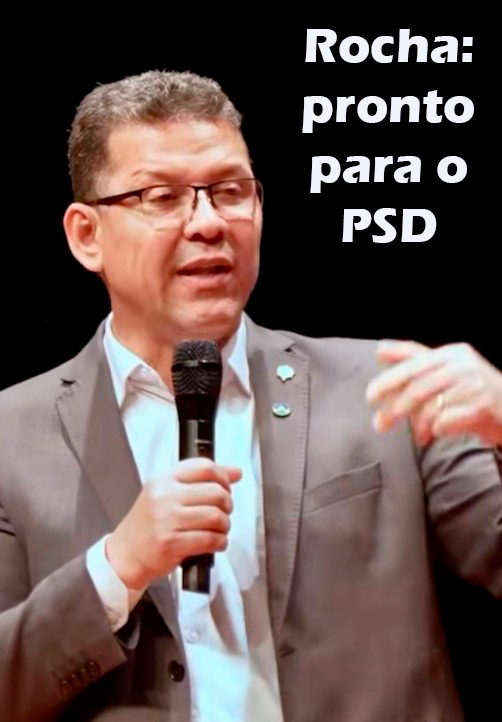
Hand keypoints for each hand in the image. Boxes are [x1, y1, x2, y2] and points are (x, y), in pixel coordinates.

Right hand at [105, 457, 241, 589]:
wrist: (126, 554)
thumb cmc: (150, 522)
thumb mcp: (168, 493)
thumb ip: (201, 480)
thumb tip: (236, 472)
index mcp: (164, 479)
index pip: (204, 467)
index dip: (223, 477)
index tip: (227, 487)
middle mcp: (165, 496)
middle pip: (215, 492)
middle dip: (227, 504)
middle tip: (223, 512)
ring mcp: (167, 520)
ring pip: (215, 516)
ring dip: (225, 525)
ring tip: (219, 529)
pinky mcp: (172, 544)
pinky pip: (209, 539)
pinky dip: (220, 542)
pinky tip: (215, 543)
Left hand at [366, 340, 501, 445]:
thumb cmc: (475, 394)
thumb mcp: (447, 373)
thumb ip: (416, 362)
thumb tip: (381, 350)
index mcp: (451, 353)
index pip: (413, 360)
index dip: (389, 376)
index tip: (371, 395)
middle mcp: (462, 363)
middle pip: (417, 385)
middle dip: (394, 407)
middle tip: (380, 423)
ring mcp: (473, 383)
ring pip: (430, 404)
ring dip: (417, 424)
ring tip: (416, 435)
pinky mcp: (482, 405)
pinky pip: (446, 419)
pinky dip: (436, 430)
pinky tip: (435, 435)